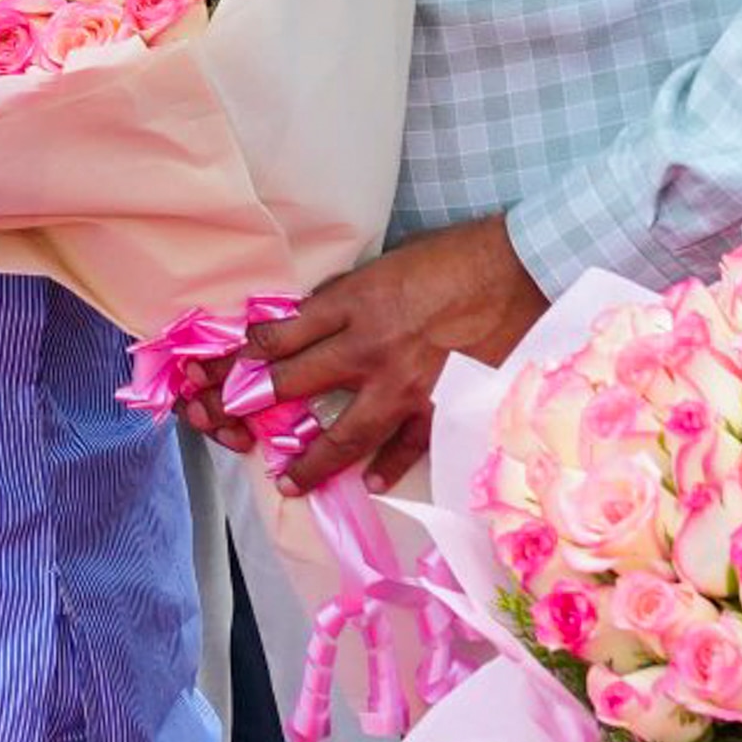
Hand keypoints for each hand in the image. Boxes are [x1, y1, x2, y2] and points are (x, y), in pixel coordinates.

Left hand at [225, 215, 544, 493]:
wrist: (516, 271)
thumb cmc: (451, 259)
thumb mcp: (382, 267)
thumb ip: (345, 301)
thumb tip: (307, 325)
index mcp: (352, 303)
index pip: (281, 335)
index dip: (246, 357)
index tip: (226, 373)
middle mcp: (369, 347)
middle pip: (295, 382)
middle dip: (254, 404)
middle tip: (229, 424)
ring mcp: (405, 384)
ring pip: (345, 433)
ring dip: (312, 460)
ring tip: (290, 480)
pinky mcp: (440, 404)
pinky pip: (408, 444)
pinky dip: (389, 465)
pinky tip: (372, 482)